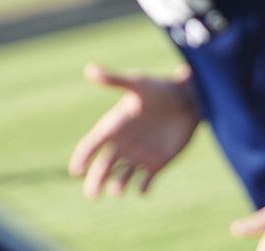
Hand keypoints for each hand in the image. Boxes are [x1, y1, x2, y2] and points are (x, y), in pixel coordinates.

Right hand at [68, 63, 199, 198]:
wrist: (188, 100)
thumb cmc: (160, 88)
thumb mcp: (136, 83)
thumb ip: (113, 80)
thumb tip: (89, 69)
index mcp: (113, 125)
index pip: (92, 144)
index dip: (83, 157)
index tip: (76, 170)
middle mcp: (123, 143)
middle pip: (103, 166)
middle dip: (95, 180)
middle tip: (91, 195)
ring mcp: (139, 155)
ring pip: (122, 176)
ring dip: (118, 185)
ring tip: (116, 190)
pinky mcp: (158, 163)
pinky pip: (147, 180)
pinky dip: (144, 187)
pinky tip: (143, 189)